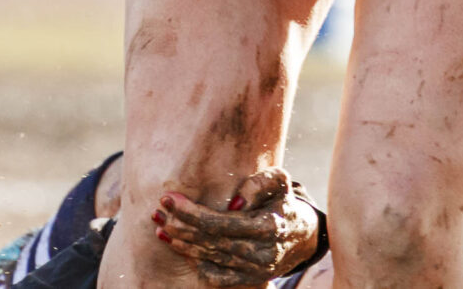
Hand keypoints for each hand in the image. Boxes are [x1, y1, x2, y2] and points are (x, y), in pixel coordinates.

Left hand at [152, 167, 323, 287]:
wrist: (304, 235)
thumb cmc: (284, 202)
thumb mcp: (280, 183)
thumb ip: (260, 184)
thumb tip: (235, 202)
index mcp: (266, 227)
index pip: (218, 222)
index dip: (190, 212)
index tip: (168, 197)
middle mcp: (260, 253)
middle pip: (209, 241)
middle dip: (179, 226)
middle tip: (158, 211)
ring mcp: (255, 270)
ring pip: (210, 259)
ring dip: (182, 244)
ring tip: (160, 227)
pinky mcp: (251, 280)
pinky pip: (218, 277)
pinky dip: (197, 262)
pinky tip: (180, 247)